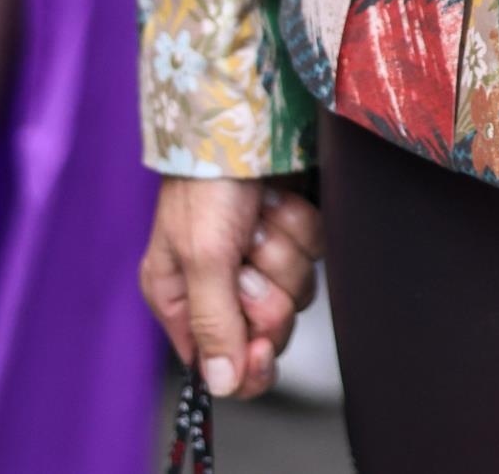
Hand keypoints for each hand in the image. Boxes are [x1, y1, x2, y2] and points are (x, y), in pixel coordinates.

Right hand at [140, 175, 323, 402]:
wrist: (247, 112)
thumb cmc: (208, 179)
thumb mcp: (200, 254)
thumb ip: (213, 323)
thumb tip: (223, 385)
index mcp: (182, 298)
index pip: (221, 363)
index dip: (247, 360)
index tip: (259, 344)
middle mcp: (221, 283)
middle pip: (267, 329)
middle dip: (267, 288)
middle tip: (249, 250)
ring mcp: (260, 256)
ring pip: (296, 290)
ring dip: (284, 249)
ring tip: (261, 215)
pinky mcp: (292, 229)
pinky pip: (315, 252)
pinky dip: (302, 225)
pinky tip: (282, 201)